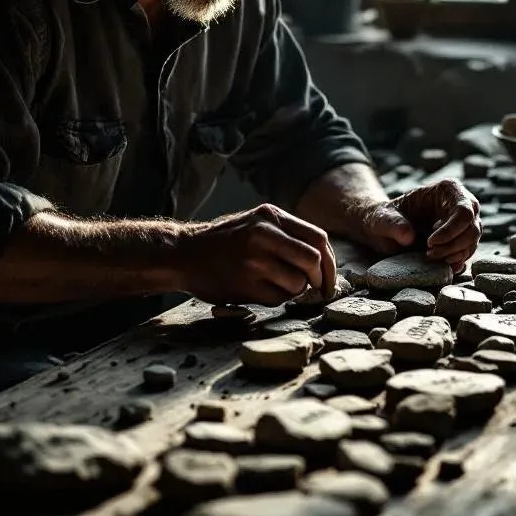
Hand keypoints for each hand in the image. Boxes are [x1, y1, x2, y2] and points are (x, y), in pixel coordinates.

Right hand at [175, 203, 335, 305]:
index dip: (331, 262)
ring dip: (296, 291)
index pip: (319, 238)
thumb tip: (325, 262)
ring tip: (278, 285)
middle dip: (320, 280)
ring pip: (298, 283)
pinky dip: (277, 299)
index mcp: (271, 216)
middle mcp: (263, 234)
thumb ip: (287, 235)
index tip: (329, 278)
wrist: (184, 253)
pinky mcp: (244, 283)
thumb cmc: (226, 242)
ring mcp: (253, 259)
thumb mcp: (256, 224)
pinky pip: (278, 298)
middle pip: (313, 260)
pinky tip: (261, 291)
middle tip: (316, 289)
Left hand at [353, 178, 480, 273]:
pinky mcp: (461, 241)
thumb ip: (392, 224)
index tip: (429, 243)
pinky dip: (456, 263)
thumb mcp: (382, 219)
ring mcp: (464, 224)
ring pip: (471, 243)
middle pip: (473, 229)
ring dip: (453, 255)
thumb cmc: (384, 218)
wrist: (384, 230)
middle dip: (452, 246)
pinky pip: (467, 254)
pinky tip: (440, 265)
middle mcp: (461, 204)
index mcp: (447, 190)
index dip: (451, 230)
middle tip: (429, 254)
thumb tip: (409, 237)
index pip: (463, 210)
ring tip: (429, 257)